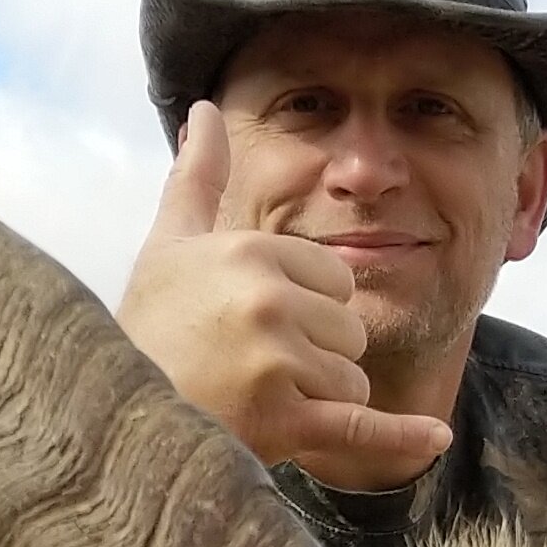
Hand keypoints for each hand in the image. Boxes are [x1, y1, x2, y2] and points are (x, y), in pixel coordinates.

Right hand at [116, 105, 454, 487]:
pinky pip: (359, 426)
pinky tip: (436, 434)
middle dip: (316, 355)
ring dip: (315, 398)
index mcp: (250, 251)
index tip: (254, 325)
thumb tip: (205, 110)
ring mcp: (278, 362)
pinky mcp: (282, 422)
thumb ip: (197, 177)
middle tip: (250, 368)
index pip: (335, 280)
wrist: (110, 417)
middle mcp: (267, 299)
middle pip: (349, 330)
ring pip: (350, 378)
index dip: (306, 308)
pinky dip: (400, 436)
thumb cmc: (145, 330)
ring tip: (253, 401)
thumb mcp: (169, 245)